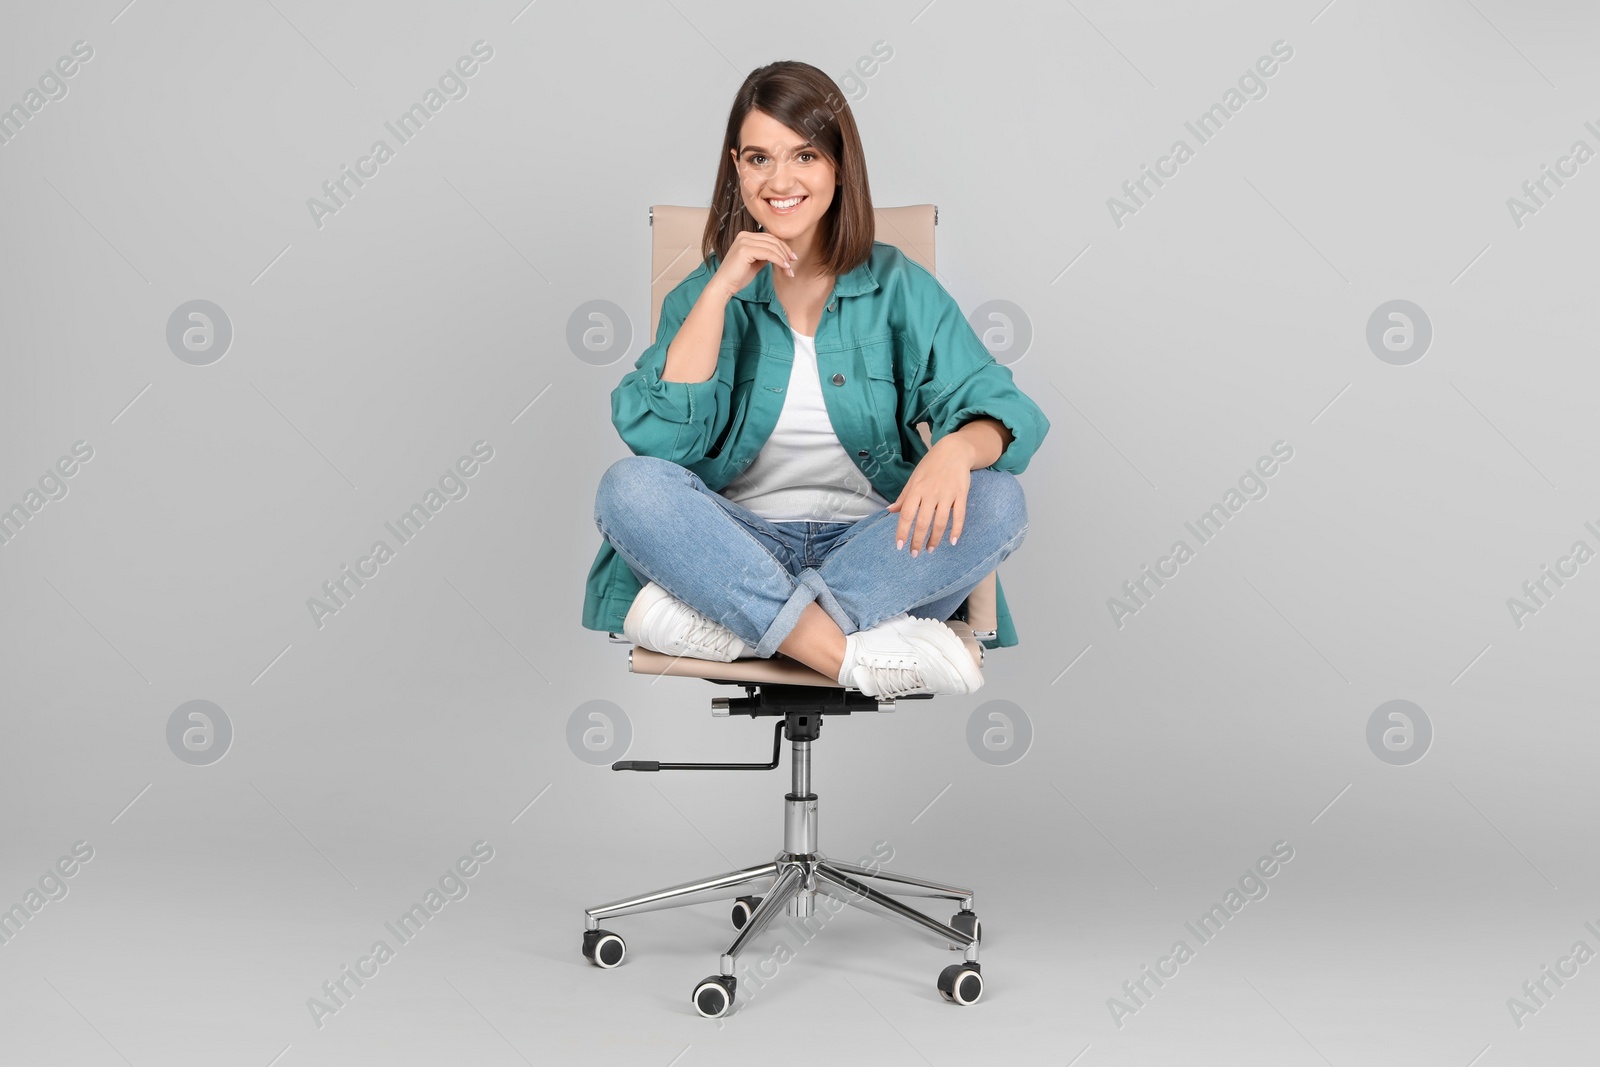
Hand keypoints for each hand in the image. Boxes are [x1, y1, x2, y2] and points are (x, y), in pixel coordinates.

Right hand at [712, 230, 797, 297]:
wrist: (724, 286)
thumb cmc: (738, 277)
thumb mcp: (755, 262)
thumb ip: (765, 255)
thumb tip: (780, 254)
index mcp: (745, 236)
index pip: (770, 237)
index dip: (783, 247)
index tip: (791, 258)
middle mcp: (744, 235)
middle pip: (772, 240)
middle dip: (785, 252)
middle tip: (793, 264)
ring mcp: (744, 241)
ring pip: (772, 247)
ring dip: (783, 258)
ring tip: (789, 270)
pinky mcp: (745, 250)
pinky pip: (768, 253)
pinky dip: (778, 260)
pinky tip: (784, 267)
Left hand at [886, 437, 972, 556]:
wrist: (954, 451)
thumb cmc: (930, 466)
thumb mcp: (914, 478)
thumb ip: (904, 497)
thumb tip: (890, 511)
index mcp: (916, 489)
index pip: (906, 515)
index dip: (902, 532)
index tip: (899, 546)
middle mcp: (930, 493)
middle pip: (923, 522)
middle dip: (917, 541)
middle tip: (914, 554)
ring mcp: (947, 494)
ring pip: (940, 522)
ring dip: (935, 539)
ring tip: (929, 550)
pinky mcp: (961, 495)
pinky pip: (959, 516)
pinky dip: (956, 530)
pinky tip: (952, 542)